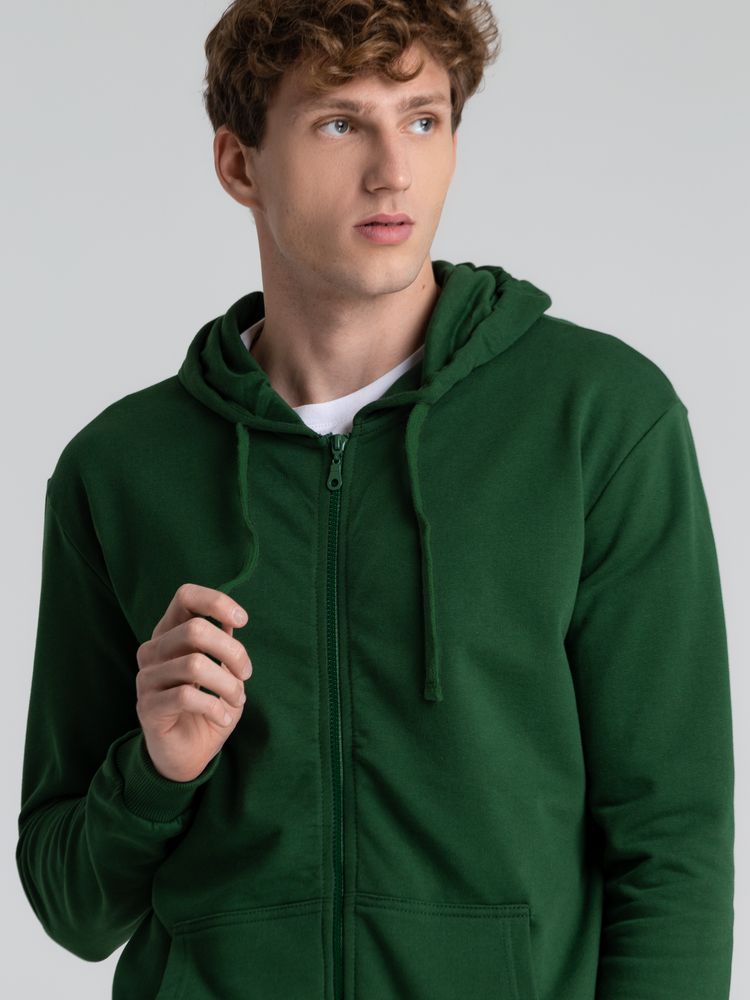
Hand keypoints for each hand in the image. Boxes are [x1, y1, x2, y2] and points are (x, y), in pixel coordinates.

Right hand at [134, 583, 252, 781]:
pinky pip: (186, 697)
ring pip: (194, 665)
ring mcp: (146, 679)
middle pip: (195, 630)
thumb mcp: (223, 671)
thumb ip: (224, 643)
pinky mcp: (148, 707)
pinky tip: (223, 717)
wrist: (187, 754)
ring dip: (227, 684)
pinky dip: (215, 706)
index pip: (185, 597)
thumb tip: (233, 618)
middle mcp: (153, 651)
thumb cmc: (208, 706)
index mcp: (170, 633)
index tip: (242, 620)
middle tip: (245, 674)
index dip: (216, 602)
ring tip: (237, 699)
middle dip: (232, 651)